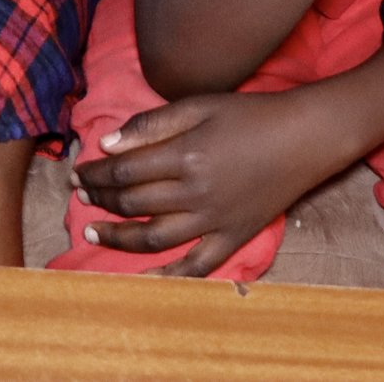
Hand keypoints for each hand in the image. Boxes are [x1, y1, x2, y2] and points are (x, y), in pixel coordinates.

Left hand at [72, 90, 335, 276]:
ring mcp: (215, 221)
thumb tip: (107, 144)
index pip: (124, 172)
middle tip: (81, 196)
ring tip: (93, 231)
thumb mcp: (199, 105)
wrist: (304, 137)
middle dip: (100, 200)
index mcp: (185, 156)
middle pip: (133, 204)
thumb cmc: (250, 114)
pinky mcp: (234, 237)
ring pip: (155, 238)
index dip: (95, 174)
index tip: (79, 172)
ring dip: (118, 237)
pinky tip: (144, 277)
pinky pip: (197, 267)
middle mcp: (196, 193)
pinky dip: (169, 277)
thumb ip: (151, 124)